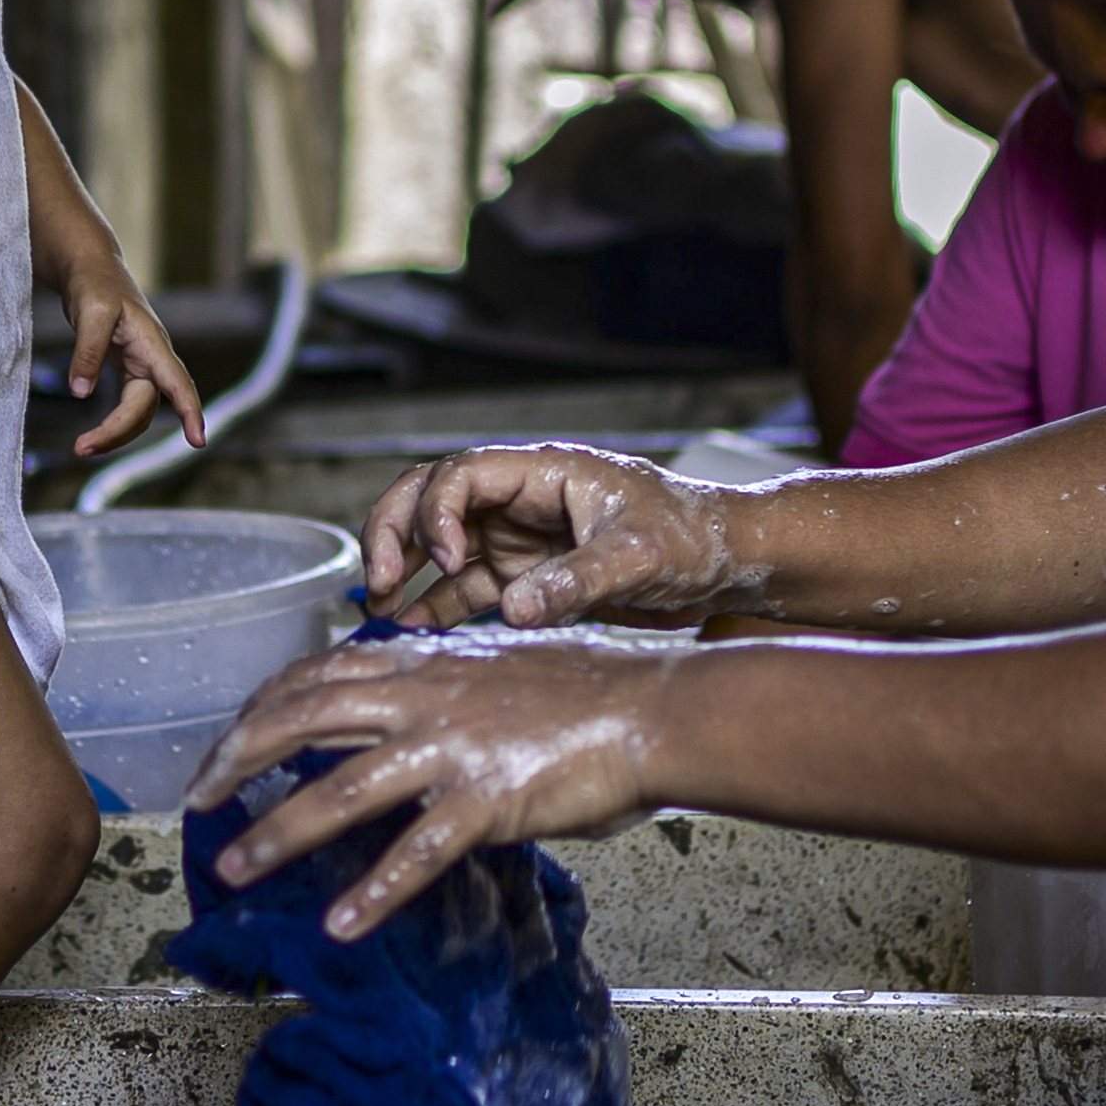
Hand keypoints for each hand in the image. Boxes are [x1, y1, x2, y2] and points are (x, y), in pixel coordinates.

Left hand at [61, 259, 207, 457]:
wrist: (91, 269)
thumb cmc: (95, 284)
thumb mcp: (90, 312)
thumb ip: (87, 352)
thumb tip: (81, 394)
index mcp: (151, 343)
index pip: (177, 382)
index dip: (189, 411)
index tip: (198, 441)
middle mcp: (152, 358)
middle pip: (146, 407)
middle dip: (118, 432)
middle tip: (81, 448)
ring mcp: (142, 366)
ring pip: (138, 411)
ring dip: (115, 433)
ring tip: (82, 447)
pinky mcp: (129, 370)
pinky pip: (128, 405)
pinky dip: (115, 423)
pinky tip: (95, 437)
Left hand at [182, 631, 675, 939]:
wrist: (656, 709)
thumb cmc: (588, 690)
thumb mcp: (495, 668)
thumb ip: (439, 686)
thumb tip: (398, 711)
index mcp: (424, 664)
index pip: (314, 677)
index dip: (258, 711)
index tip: (226, 747)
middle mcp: (425, 697)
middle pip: (300, 720)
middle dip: (236, 762)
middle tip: (196, 803)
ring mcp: (454, 748)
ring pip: (340, 791)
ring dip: (276, 833)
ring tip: (232, 869)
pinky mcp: (490, 800)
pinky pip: (418, 853)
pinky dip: (374, 892)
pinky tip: (341, 926)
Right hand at [362, 446, 759, 629]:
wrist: (724, 564)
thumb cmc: (691, 537)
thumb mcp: (639, 557)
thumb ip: (577, 581)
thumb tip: (514, 608)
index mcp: (544, 471)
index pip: (462, 473)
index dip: (437, 510)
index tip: (445, 555)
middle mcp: (519, 499)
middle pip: (429, 498)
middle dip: (396, 531)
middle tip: (383, 579)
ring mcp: (517, 538)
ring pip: (437, 546)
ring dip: (406, 573)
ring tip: (381, 610)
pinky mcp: (523, 576)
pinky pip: (463, 589)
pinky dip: (435, 609)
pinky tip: (413, 635)